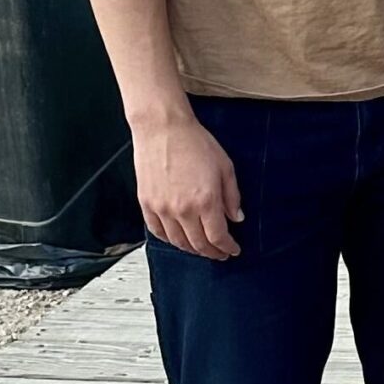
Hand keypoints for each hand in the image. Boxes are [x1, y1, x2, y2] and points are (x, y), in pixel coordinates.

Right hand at [135, 110, 242, 260]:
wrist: (163, 130)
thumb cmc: (195, 143)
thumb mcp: (225, 167)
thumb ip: (232, 196)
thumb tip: (237, 217)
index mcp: (205, 201)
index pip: (218, 237)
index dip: (227, 247)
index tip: (233, 250)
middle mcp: (182, 209)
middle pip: (198, 244)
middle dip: (212, 252)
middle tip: (220, 254)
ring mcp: (161, 208)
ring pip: (177, 241)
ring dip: (192, 249)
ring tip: (202, 248)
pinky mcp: (146, 204)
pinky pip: (157, 231)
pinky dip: (170, 240)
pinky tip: (178, 239)